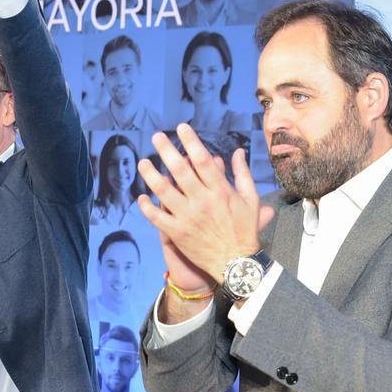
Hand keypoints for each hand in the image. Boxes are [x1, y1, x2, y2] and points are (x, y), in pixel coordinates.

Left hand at [137, 124, 274, 282]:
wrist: (235, 263)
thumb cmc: (245, 230)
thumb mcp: (250, 200)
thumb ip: (242, 174)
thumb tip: (237, 151)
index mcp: (220, 191)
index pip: (202, 160)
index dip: (190, 142)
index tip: (181, 128)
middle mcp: (202, 201)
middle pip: (180, 170)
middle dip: (166, 150)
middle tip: (156, 136)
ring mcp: (188, 218)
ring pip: (164, 191)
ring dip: (151, 175)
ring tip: (143, 162)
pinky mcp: (177, 234)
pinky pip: (157, 217)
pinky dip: (147, 207)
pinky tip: (141, 197)